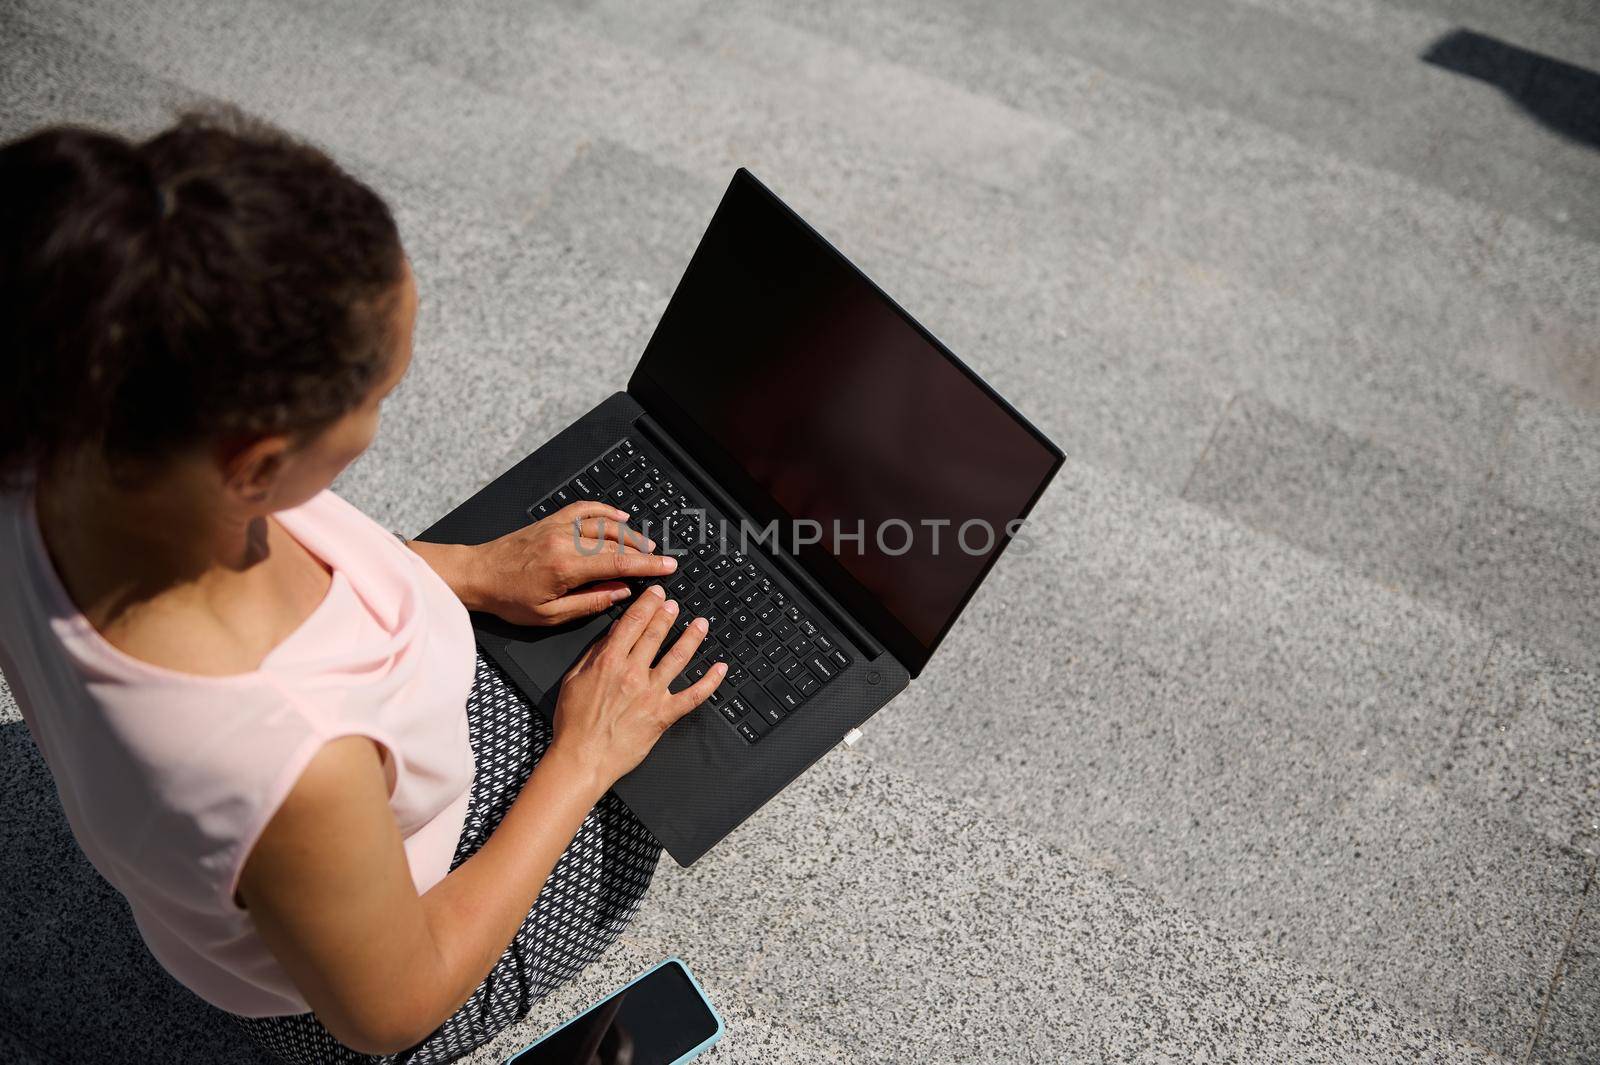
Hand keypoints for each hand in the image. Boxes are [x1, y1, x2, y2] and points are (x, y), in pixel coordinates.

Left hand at [462, 501, 678, 625]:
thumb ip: (589, 603)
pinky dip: (606, 512)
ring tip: (648, 547)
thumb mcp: (550, 615)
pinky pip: (586, 509)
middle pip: (617, 544)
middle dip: (645, 553)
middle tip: (664, 561)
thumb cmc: (508, 598)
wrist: (478, 574)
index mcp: (566, 567)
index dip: (647, 567)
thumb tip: (620, 594)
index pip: (619, 564)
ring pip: (606, 526)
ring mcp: (559, 527)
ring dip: (631, 535)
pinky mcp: (552, 521)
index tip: (668, 568)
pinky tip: (621, 517)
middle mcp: (566, 541)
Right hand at [550, 585, 725, 788]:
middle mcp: (633, 673)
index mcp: (608, 662)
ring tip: (701, 624)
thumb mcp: (573, 680)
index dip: (647, 604)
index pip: (633, 623)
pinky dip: (710, 682)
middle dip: (668, 614)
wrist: (582, 759)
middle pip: (656, 634)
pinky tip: (720, 669)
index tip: (656, 593)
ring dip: (692, 637)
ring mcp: (651, 693)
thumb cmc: (574, 724)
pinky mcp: (664, 715)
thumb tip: (611, 634)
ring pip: (678, 657)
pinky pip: (693, 695)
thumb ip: (594, 655)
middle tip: (676, 603)